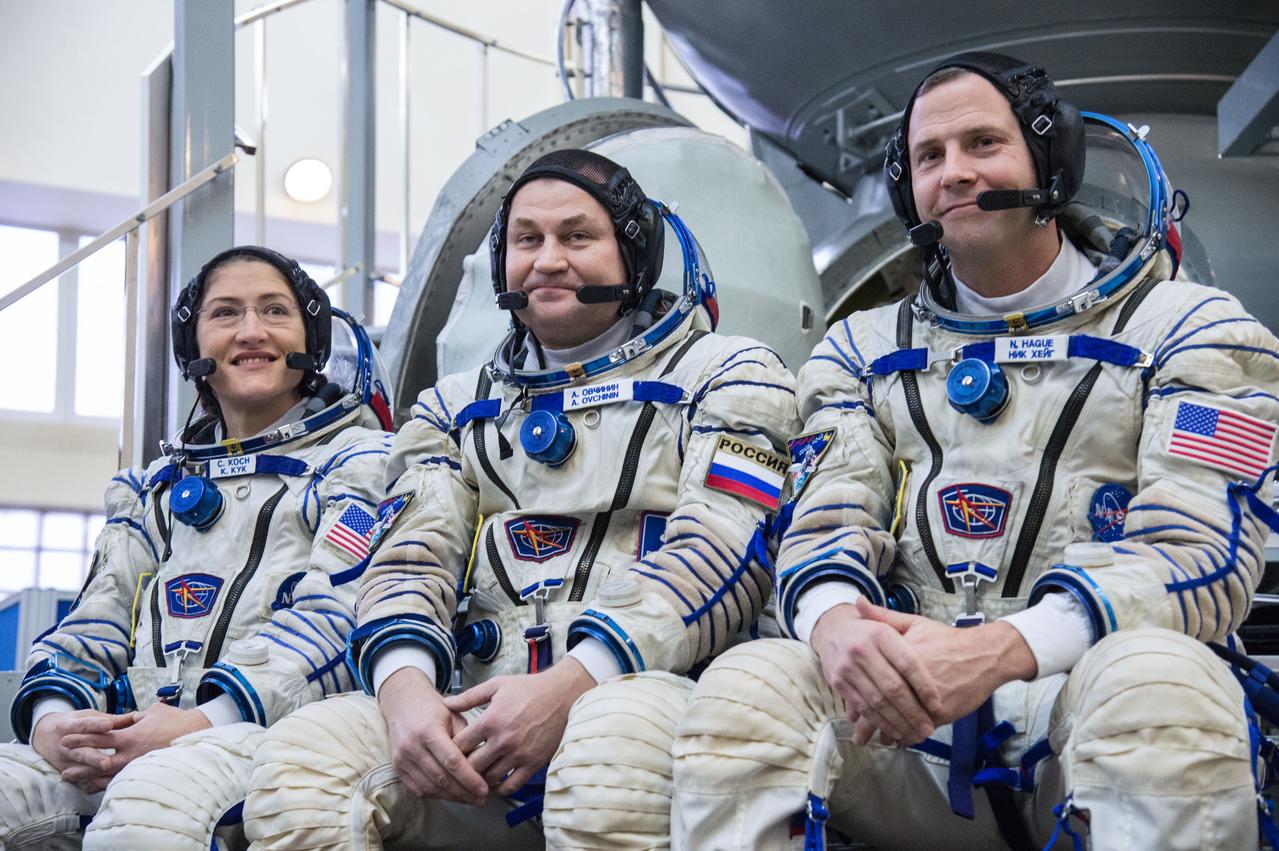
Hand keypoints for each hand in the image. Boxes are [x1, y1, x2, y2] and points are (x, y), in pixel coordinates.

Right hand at [31, 709, 133, 784]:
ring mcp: (65, 760)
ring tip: (106, 778)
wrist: (44, 736)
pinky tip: (107, 786)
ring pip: (81, 768)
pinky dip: (94, 783)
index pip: (84, 725)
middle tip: (107, 763)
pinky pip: (82, 779)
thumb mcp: (87, 716)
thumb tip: (136, 715)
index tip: (109, 724)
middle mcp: (65, 745)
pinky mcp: (67, 771)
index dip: (96, 725)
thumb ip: (110, 719)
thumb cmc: (76, 723)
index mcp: (69, 726)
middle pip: (81, 752)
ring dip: (94, 773)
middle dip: (94, 758)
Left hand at [58, 702, 210, 790]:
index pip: (100, 737)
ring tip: (72, 780)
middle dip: (80, 763)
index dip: (82, 738)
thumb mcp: (153, 711)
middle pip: (98, 760)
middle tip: (63, 764)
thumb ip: (135, 716)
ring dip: (88, 777)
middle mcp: (130, 753)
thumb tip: (127, 718)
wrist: (196, 734)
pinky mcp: (145, 773)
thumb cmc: (176, 720)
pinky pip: (120, 780)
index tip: (66, 739)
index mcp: (130, 735)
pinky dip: (105, 784)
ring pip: (106, 775)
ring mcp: (137, 765)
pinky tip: (94, 787)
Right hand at [379, 666, 486, 804]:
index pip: (452, 761)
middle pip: (441, 778)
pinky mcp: (397, 767)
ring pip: (429, 787)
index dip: (469, 779)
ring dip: (451, 797)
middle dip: (464, 793)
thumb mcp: (454, 715)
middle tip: (481, 800)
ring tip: (470, 800)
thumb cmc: (433, 708)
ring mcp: (401, 759)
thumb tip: (482, 766)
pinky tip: (452, 795)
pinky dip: (437, 795)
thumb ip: (466, 739)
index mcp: (428, 730)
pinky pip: (418, 789)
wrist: (402, 703)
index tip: (484, 790)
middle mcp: (412, 746)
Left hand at [445, 658, 594, 796]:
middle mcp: (503, 740)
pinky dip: (500, 788)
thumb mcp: (496, 685)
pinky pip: (512, 785)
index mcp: (490, 720)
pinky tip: (496, 783)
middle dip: (464, 766)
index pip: (460, 745)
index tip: (452, 750)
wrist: (561, 695)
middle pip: (472, 765)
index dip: (452, 749)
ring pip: (490, 778)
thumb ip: (469, 697)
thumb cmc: (528, 688)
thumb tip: (446, 703)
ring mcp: (519, 754)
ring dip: (481, 778)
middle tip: (462, 765)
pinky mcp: (533, 763)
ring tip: (477, 774)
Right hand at [809, 602, 941, 746]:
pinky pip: (862, 707)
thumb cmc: (870, 631)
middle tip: (928, 728)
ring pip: (877, 702)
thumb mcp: (889, 623)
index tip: (937, 705)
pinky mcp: (838, 683)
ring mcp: (848, 667)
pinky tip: (895, 732)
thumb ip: (915, 636)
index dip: (923, 686)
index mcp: (880, 633)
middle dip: (913, 712)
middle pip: (892, 687)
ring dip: (898, 723)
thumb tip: (941, 640)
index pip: (907, 663)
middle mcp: (861, 649)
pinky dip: (879, 723)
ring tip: (915, 734)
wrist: (833, 632)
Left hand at [856, 598, 1036, 726]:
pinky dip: (906, 735)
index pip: (872, 682)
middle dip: (866, 721)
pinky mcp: (941, 714)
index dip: (857, 696)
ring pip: (898, 722)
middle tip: (857, 730)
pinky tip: (897, 737)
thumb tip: (858, 602)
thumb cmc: (947, 640)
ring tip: (871, 738)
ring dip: (884, 731)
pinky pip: (917, 730)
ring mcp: (926, 701)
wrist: (985, 655)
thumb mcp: (915, 623)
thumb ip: (883, 617)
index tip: (849, 704)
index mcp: (900, 657)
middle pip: (881, 706)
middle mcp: (912, 681)